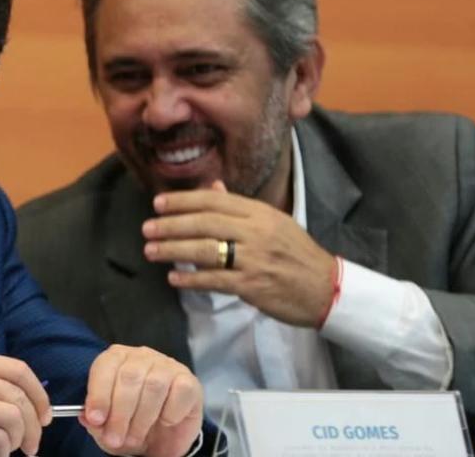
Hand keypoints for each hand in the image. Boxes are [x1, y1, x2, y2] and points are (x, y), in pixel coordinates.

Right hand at [0, 350, 50, 456]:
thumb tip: (22, 406)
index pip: (17, 370)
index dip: (39, 395)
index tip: (45, 416)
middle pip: (18, 398)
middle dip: (33, 427)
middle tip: (32, 446)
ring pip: (12, 419)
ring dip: (17, 441)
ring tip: (9, 450)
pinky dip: (1, 452)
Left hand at [80, 345, 201, 456]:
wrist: (163, 437)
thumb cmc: (131, 422)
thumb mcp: (107, 426)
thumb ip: (95, 421)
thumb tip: (87, 417)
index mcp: (116, 358)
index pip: (105, 366)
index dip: (99, 394)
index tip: (96, 419)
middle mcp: (141, 356)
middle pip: (129, 377)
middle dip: (120, 413)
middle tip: (116, 438)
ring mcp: (167, 365)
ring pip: (153, 385)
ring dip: (142, 418)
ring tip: (136, 437)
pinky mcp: (189, 380)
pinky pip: (179, 392)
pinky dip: (169, 413)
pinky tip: (164, 422)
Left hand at [143, 180, 336, 326]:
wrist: (326, 288)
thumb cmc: (296, 253)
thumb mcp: (273, 222)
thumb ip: (239, 206)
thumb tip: (213, 186)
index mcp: (260, 212)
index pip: (214, 201)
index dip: (183, 201)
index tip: (158, 203)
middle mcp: (256, 231)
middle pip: (205, 223)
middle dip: (172, 224)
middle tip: (147, 228)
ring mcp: (254, 258)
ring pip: (206, 250)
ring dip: (174, 250)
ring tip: (152, 251)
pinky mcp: (252, 285)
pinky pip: (215, 280)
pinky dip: (192, 278)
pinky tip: (174, 278)